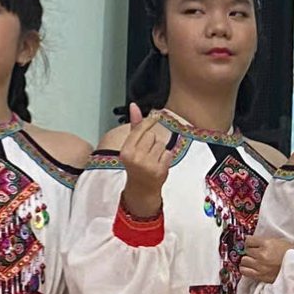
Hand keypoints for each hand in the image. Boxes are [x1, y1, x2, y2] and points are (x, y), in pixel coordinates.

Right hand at [106, 106, 176, 220]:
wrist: (141, 188)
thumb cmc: (136, 163)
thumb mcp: (131, 146)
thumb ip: (135, 125)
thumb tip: (134, 105)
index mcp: (126, 151)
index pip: (140, 129)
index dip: (149, 121)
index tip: (156, 116)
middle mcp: (136, 157)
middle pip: (152, 136)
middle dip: (152, 141)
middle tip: (146, 152)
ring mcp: (148, 165)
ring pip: (161, 144)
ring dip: (159, 150)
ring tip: (152, 159)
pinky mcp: (160, 170)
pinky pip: (168, 153)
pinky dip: (165, 158)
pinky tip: (158, 164)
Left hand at [241, 234, 292, 285]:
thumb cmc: (292, 254)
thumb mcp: (280, 241)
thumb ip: (265, 242)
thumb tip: (253, 242)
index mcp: (267, 243)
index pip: (248, 240)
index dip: (250, 242)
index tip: (253, 244)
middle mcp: (262, 254)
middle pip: (246, 251)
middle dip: (250, 252)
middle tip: (256, 254)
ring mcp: (260, 266)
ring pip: (244, 261)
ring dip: (248, 261)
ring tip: (254, 262)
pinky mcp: (260, 276)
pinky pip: (245, 272)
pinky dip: (247, 270)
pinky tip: (253, 268)